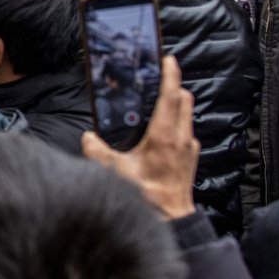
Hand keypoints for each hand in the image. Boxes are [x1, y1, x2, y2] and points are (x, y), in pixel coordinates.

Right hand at [80, 55, 200, 220]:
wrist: (171, 219)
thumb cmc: (148, 196)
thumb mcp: (115, 172)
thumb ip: (97, 151)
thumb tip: (88, 137)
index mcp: (164, 135)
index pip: (170, 96)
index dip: (170, 74)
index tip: (168, 60)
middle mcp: (180, 138)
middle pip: (184, 100)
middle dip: (175, 86)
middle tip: (162, 78)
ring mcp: (188, 148)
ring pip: (187, 115)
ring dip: (177, 105)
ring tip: (160, 104)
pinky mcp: (190, 159)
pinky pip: (186, 132)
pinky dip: (177, 125)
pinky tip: (163, 134)